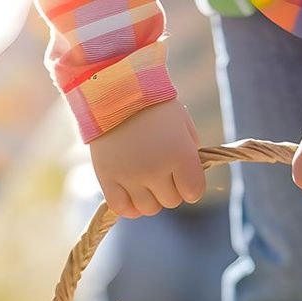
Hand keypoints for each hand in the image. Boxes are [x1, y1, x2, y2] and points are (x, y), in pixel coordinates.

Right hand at [89, 99, 205, 217]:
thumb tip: (189, 182)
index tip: (184, 175)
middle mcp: (155, 169)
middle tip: (161, 170)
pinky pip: (122, 208)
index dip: (191, 185)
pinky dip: (129, 206)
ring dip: (150, 198)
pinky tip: (130, 193)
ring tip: (144, 179)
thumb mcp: (182, 124)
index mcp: (179, 154)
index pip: (194, 192)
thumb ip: (190, 154)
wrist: (114, 89)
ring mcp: (130, 176)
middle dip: (170, 188)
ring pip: (148, 209)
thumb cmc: (153, 105)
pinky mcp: (107, 178)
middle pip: (171, 202)